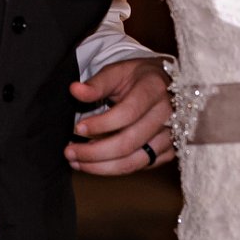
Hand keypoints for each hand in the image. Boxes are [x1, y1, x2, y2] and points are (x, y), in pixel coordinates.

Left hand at [65, 57, 174, 174]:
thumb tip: (74, 90)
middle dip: (94, 152)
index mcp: (154, 89)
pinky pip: (139, 167)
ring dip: (101, 167)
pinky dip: (114, 169)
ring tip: (76, 162)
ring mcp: (171, 136)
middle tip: (69, 152)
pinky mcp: (169, 152)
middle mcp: (168, 115)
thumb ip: (97, 83)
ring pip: (134, 162)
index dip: (101, 124)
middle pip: (129, 143)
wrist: (165, 84)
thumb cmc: (138, 77)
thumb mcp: (118, 71)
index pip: (127, 113)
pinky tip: (94, 163)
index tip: (78, 128)